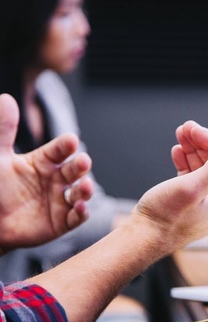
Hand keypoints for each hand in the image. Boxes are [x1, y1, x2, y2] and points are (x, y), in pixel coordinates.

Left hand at [0, 93, 92, 253]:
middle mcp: (55, 180)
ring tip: (85, 186)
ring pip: (79, 193)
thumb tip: (7, 99)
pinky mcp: (61, 222)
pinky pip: (76, 217)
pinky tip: (81, 208)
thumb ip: (3, 131)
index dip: (66, 146)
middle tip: (84, 161)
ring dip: (86, 190)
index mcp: (43, 162)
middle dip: (81, 166)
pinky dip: (81, 213)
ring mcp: (60, 201)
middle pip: (74, 170)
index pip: (59, 150)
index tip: (71, 140)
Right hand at [133, 121, 207, 248]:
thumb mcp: (192, 187)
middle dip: (201, 143)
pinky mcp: (191, 203)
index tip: (193, 128)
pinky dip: (186, 163)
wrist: (142, 238)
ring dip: (192, 150)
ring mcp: (206, 204)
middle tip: (184, 128)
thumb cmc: (165, 217)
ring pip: (204, 168)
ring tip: (179, 136)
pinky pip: (194, 177)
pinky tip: (177, 152)